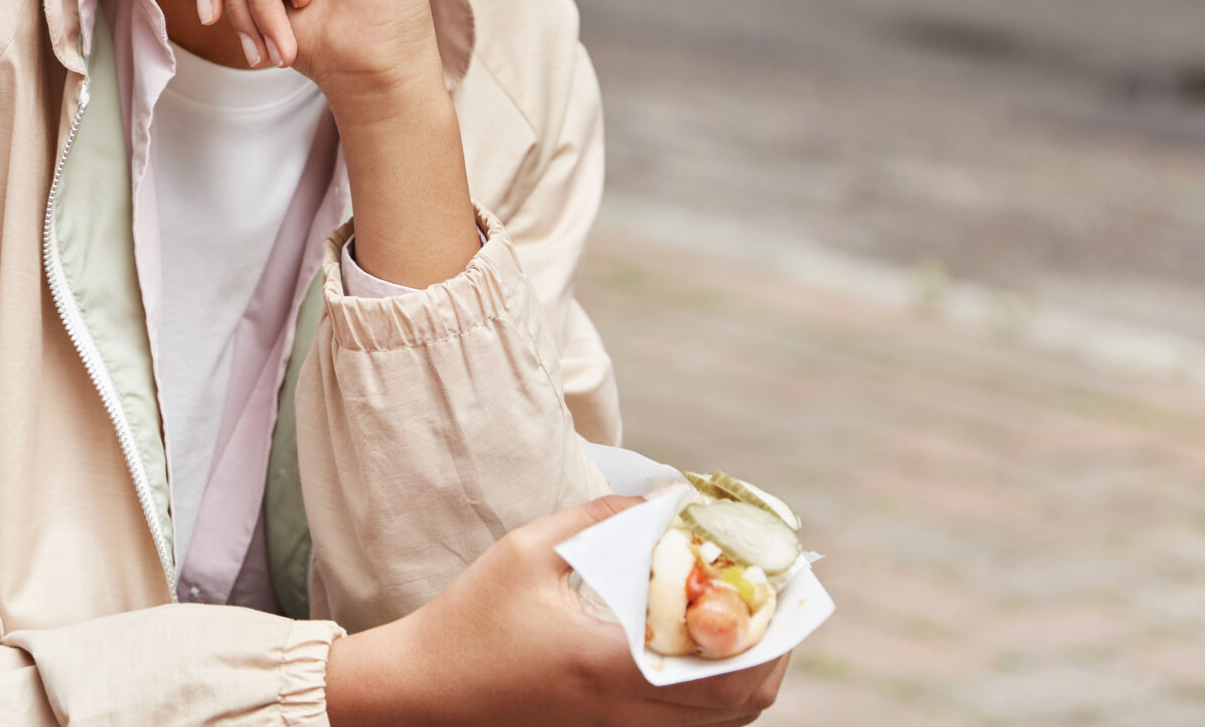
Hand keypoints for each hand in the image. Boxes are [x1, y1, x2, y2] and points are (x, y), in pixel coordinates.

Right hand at [325, 499, 788, 726]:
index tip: (780, 581)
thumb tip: (660, 500)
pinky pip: (686, 725)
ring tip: (751, 623)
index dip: (769, 630)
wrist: (425, 691)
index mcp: (607, 664)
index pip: (722, 666)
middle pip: (739, 704)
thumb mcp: (526, 552)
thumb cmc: (469, 619)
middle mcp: (624, 711)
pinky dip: (713, 695)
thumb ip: (596, 521)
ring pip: (719, 723)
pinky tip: (703, 652)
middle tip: (780, 603)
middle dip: (776, 653)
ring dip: (749, 677)